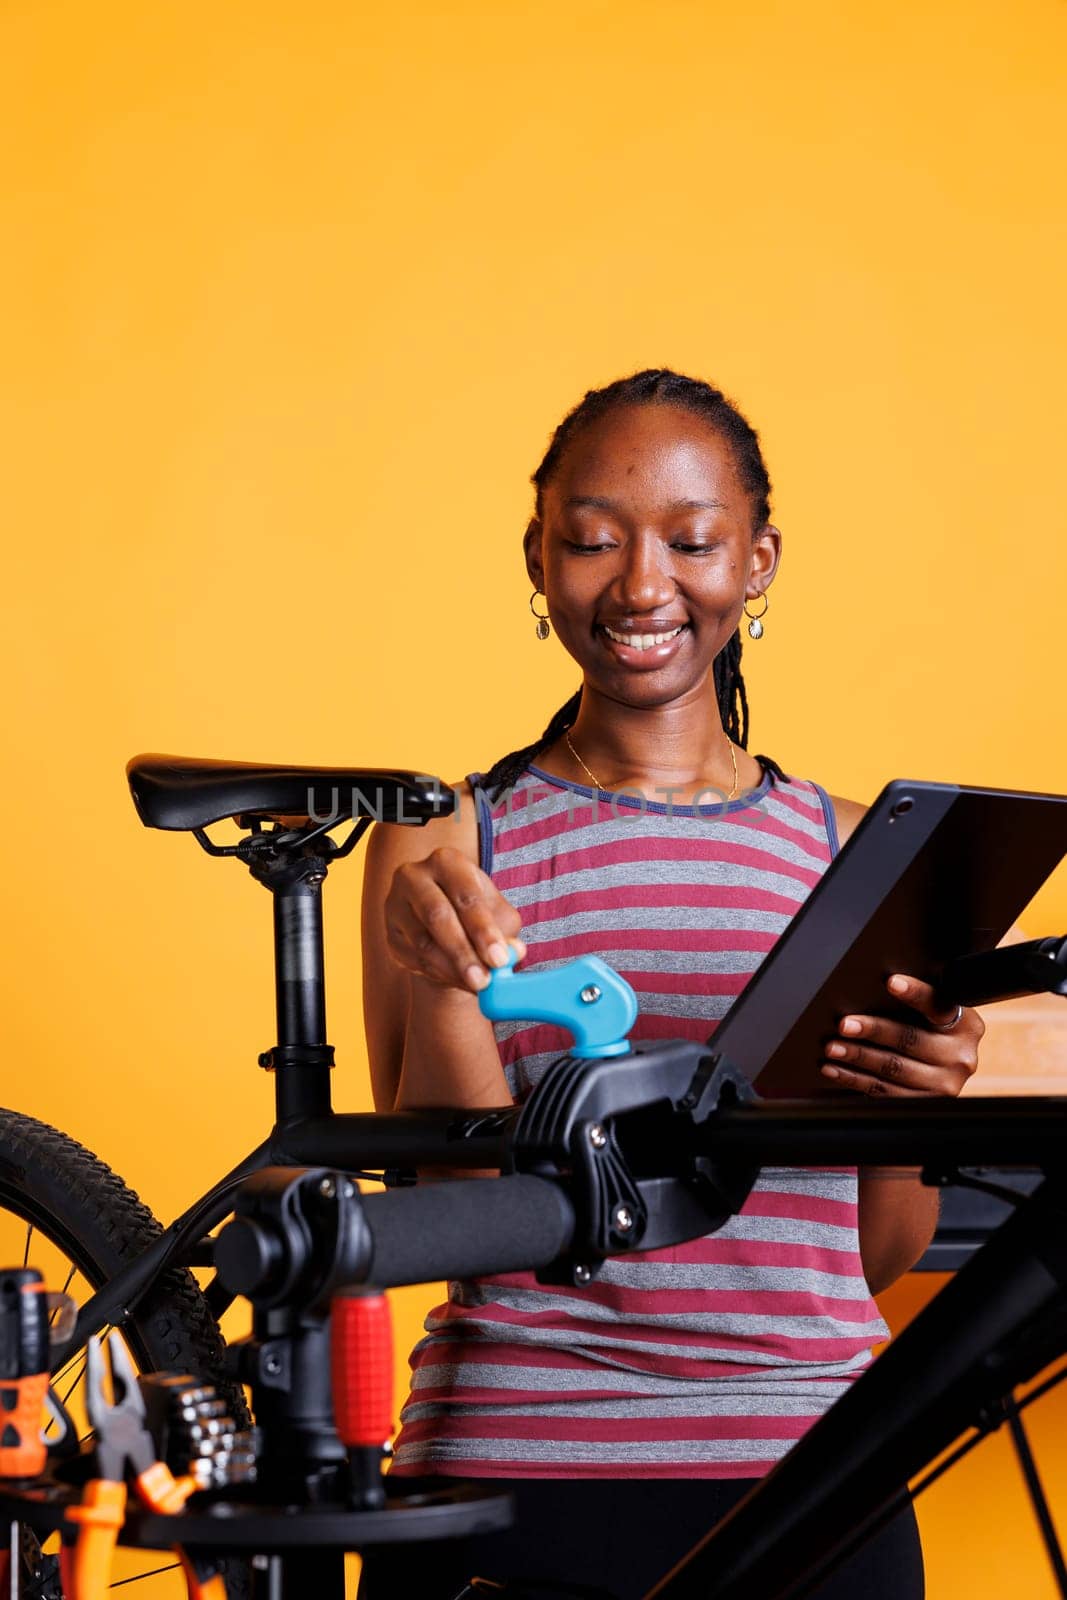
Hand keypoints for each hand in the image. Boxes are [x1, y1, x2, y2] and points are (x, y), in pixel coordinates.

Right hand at [384, 846, 525, 993]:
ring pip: (422, 942)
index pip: (466, 895)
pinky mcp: (390, 934)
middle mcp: (414, 876)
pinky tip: (460, 983)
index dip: (483, 929)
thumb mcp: (498, 915)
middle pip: (438, 916)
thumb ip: (506, 931)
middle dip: (463, 952)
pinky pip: (413, 959)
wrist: (446, 929)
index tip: (499, 959)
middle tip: (484, 981)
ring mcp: (396, 905)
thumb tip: (514, 951)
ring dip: (451, 970)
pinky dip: (439, 976)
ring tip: (476, 986)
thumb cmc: (477, 914)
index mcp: (446, 861)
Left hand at [821, 973, 983, 1097]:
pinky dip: (855, 1079)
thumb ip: (918, 1003)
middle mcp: (961, 1056)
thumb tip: (872, 985)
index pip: (938, 1006)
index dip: (915, 993)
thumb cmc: (931, 1030)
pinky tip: (836, 1070)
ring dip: (858, 1057)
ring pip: (894, 1068)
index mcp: (966, 1025)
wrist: (948, 1069)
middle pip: (910, 1039)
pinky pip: (885, 1092)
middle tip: (844, 1024)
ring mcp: (945, 1084)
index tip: (891, 982)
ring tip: (833, 1048)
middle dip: (873, 1031)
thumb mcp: (936, 1015)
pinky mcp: (926, 1103)